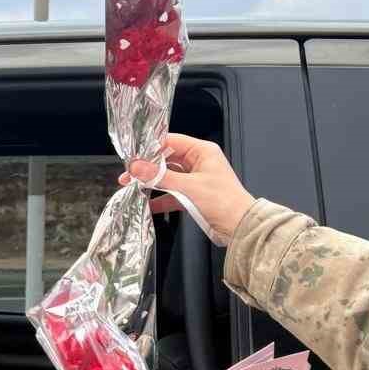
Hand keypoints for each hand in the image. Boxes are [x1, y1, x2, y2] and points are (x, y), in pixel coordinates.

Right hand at [119, 133, 256, 246]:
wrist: (239, 227)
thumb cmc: (225, 202)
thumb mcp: (189, 187)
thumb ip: (160, 177)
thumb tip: (137, 167)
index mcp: (202, 151)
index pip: (171, 142)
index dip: (150, 148)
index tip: (133, 157)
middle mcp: (198, 162)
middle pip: (166, 160)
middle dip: (147, 168)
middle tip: (129, 175)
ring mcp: (195, 179)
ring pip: (167, 177)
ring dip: (151, 183)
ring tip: (132, 187)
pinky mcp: (192, 195)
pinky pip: (171, 193)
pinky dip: (159, 198)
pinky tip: (147, 203)